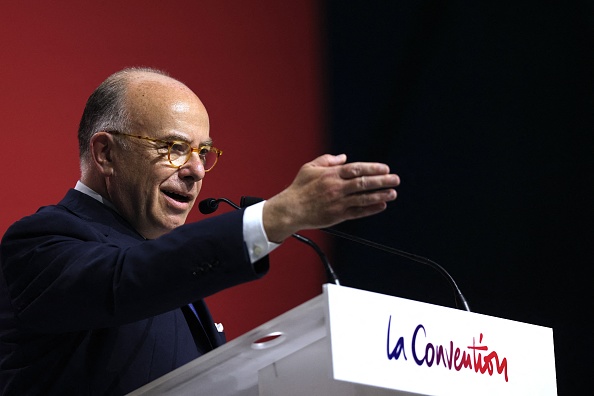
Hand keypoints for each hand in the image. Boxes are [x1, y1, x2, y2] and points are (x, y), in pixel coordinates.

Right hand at [263, 154, 399, 241]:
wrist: (291, 210)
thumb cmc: (300, 188)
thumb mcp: (309, 168)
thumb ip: (327, 160)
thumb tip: (344, 157)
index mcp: (331, 175)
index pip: (356, 169)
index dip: (372, 168)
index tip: (385, 168)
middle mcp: (336, 188)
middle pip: (363, 183)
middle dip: (382, 181)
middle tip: (395, 179)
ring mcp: (338, 203)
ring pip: (363, 198)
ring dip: (380, 195)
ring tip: (393, 193)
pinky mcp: (338, 216)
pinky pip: (358, 212)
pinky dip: (370, 209)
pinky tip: (381, 206)